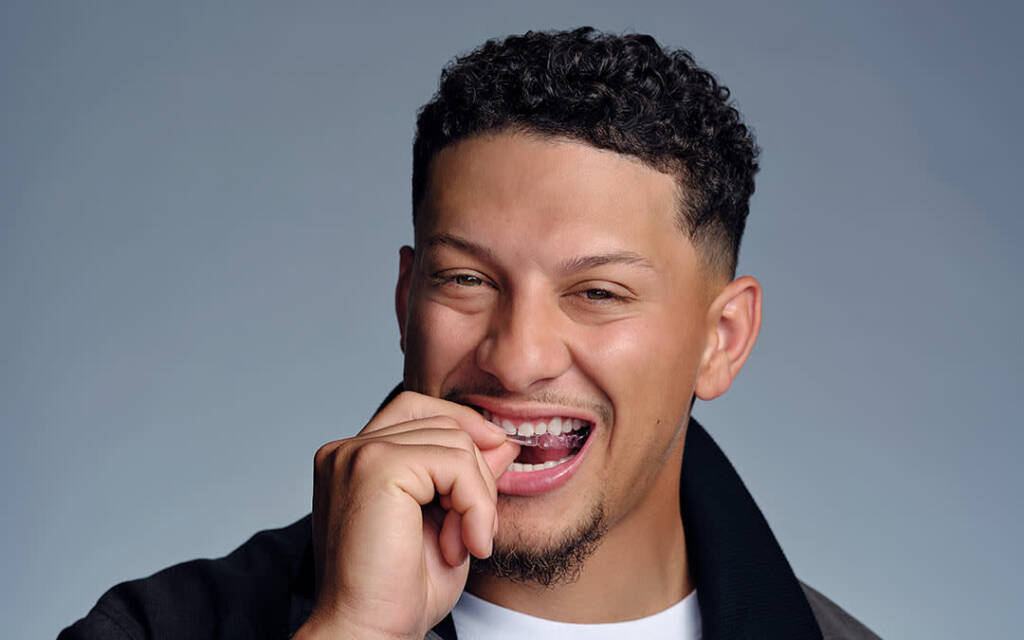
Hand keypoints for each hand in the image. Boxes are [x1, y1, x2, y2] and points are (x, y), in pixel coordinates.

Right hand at [295, 391, 519, 639]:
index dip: (464, 434)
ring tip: (463, 544)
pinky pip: (456, 462)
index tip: (489, 481)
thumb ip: (467, 477)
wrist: (368, 633)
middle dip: (476, 473)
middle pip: (443, 421)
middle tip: (475, 529)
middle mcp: (347, 449)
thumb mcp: (447, 521)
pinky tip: (465, 544)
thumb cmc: (400, 591)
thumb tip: (503, 439)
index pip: (420, 410)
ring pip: (456, 441)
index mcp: (354, 459)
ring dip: (477, 496)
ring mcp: (358, 454)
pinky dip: (476, 504)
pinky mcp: (376, 467)